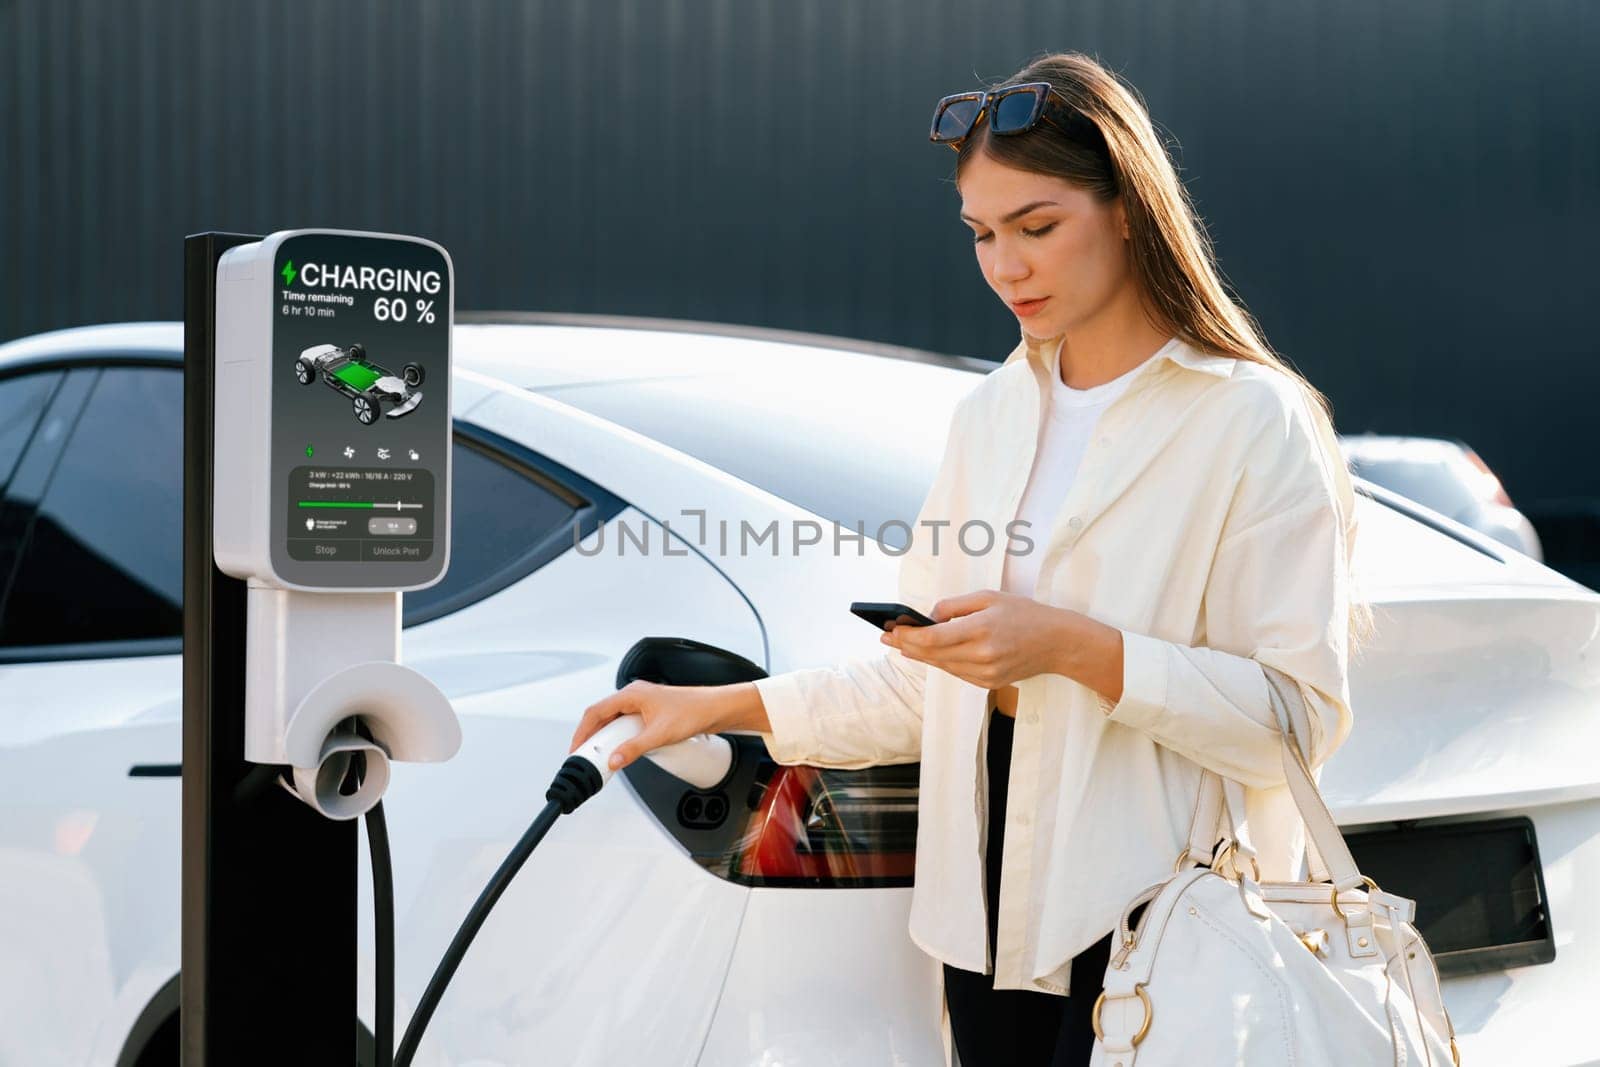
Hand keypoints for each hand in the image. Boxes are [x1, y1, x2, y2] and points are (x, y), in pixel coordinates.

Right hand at [568, 679, 729, 771]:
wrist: (715, 708)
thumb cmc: (693, 711)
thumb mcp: (659, 734)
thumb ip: (634, 749)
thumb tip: (615, 760)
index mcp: (632, 694)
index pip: (596, 711)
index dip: (583, 731)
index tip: (577, 748)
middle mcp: (634, 695)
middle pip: (602, 715)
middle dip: (592, 736)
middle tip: (586, 755)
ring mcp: (642, 703)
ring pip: (614, 719)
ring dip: (606, 736)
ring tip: (602, 754)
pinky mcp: (650, 712)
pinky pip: (626, 722)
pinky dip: (619, 735)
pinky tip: (622, 747)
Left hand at [880, 588, 1080, 690]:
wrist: (1057, 642)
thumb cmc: (1024, 614)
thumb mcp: (989, 597)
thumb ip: (955, 606)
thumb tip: (929, 616)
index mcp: (982, 630)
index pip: (933, 637)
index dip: (908, 635)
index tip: (891, 628)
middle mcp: (982, 655)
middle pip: (932, 654)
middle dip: (906, 645)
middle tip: (886, 637)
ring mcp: (986, 673)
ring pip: (942, 665)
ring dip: (920, 655)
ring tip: (901, 645)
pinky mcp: (989, 683)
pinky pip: (956, 672)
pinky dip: (940, 662)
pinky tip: (927, 654)